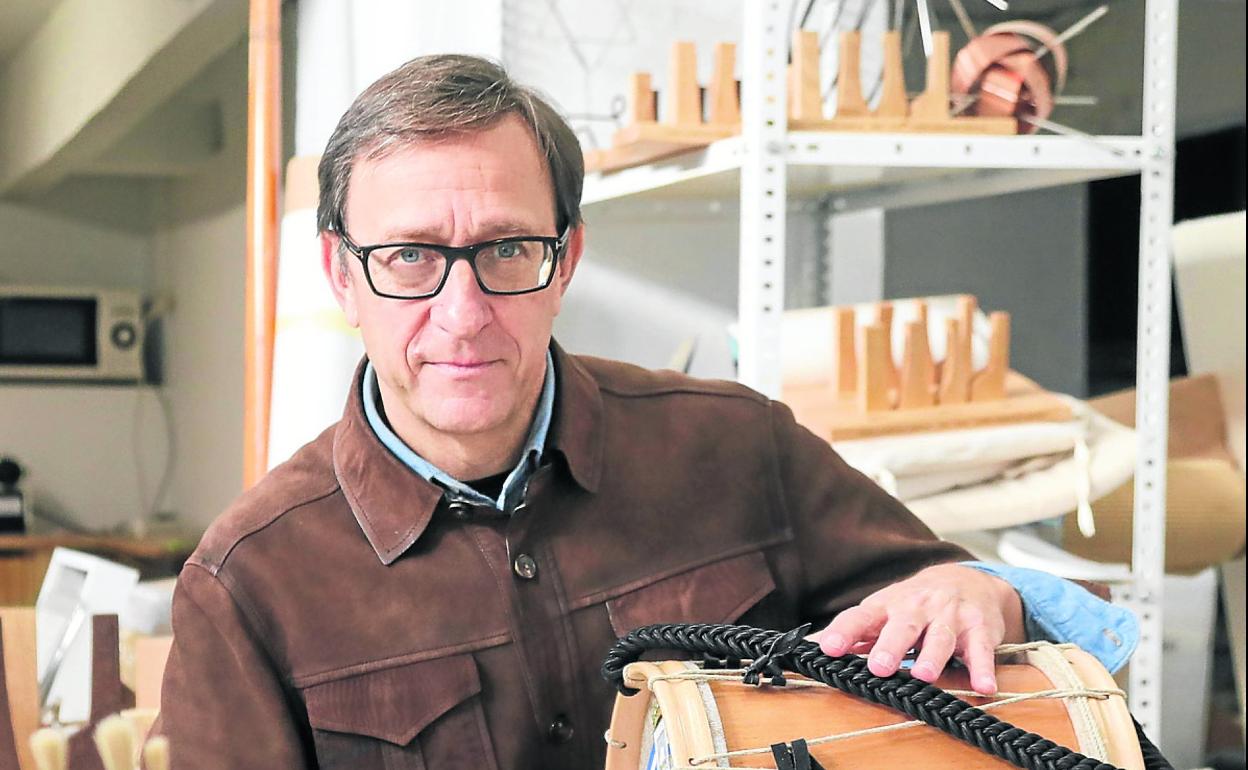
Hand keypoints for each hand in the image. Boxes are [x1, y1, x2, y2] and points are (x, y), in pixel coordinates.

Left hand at [812, 564, 1023, 694]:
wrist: (966, 578)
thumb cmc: (915, 602)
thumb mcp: (883, 610)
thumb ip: (854, 631)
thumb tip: (812, 646)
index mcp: (887, 606)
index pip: (861, 616)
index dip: (844, 632)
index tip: (829, 648)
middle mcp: (917, 609)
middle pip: (903, 626)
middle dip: (891, 646)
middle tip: (880, 666)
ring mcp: (949, 617)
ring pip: (940, 637)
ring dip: (932, 656)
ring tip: (924, 674)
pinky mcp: (979, 629)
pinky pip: (982, 650)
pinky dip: (983, 668)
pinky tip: (982, 685)